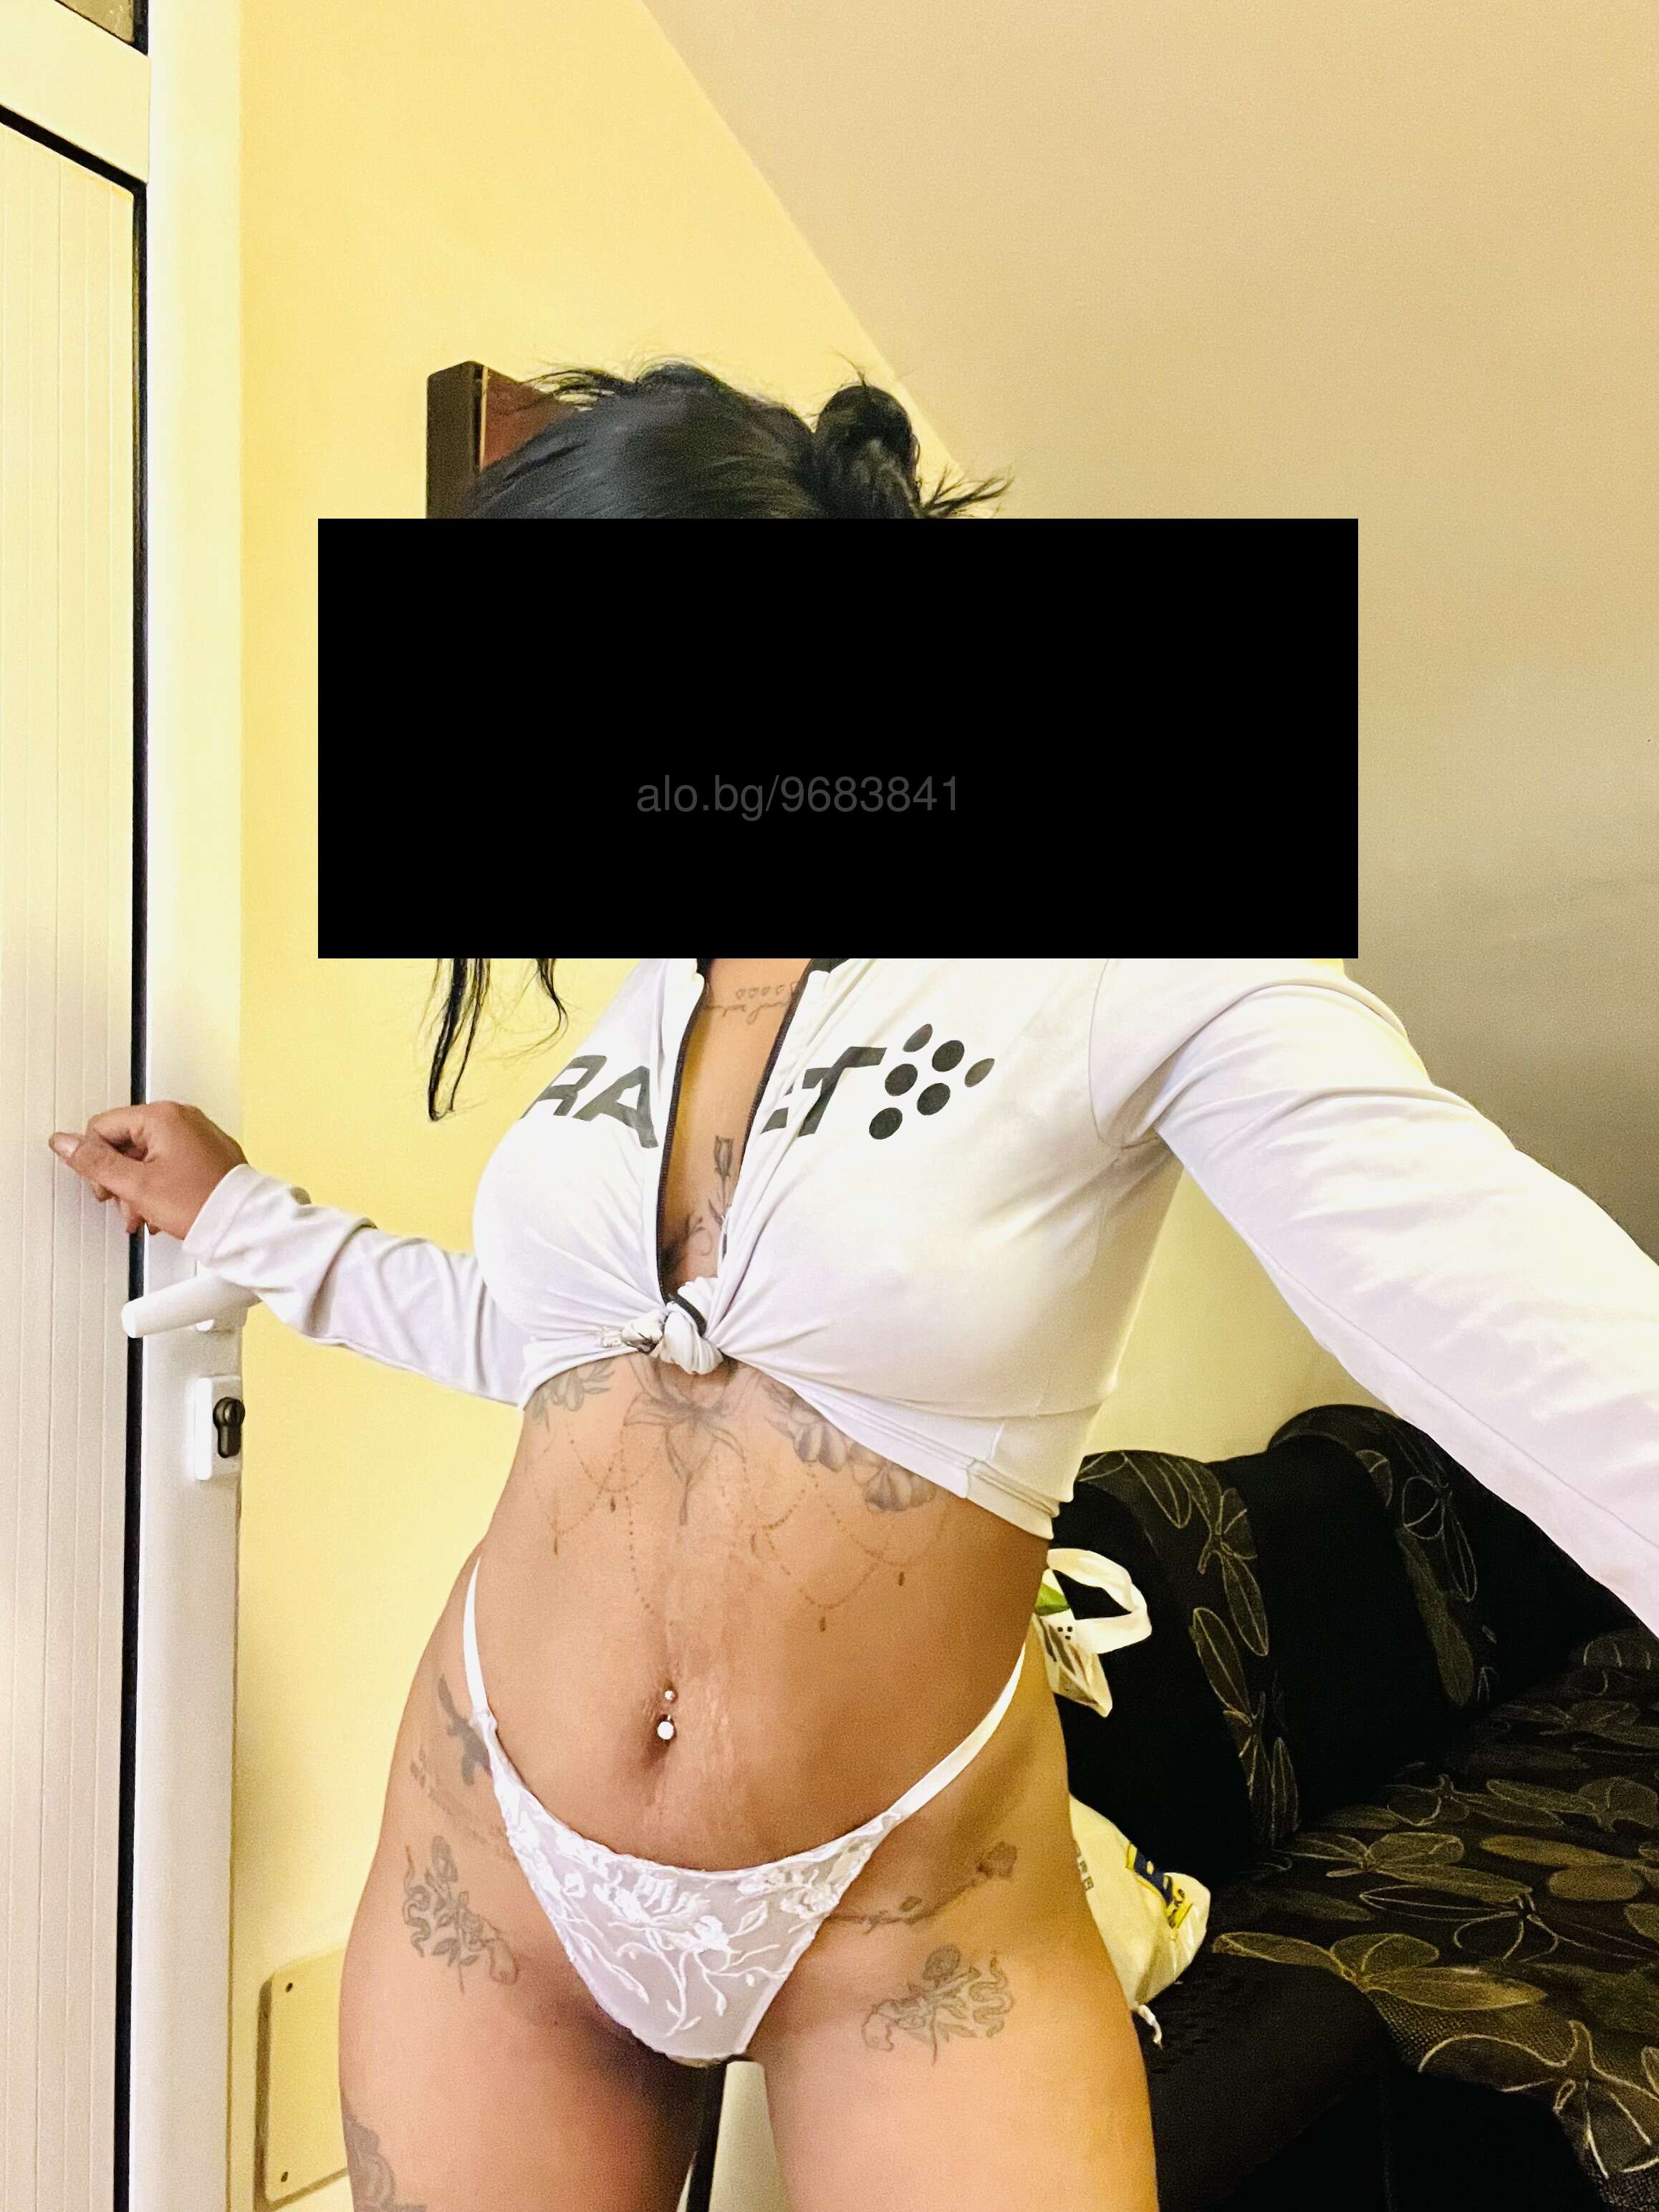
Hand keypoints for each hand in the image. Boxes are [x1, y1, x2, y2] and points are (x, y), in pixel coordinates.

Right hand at [46, 1102, 246, 1238]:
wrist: (244, 1224)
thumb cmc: (201, 1203)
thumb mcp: (137, 1186)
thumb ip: (96, 1163)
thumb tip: (64, 1143)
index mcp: (162, 1116)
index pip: (102, 1127)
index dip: (95, 1161)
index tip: (104, 1188)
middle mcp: (181, 1117)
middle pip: (123, 1142)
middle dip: (117, 1178)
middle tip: (123, 1203)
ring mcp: (196, 1134)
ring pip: (144, 1156)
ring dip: (136, 1187)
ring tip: (143, 1214)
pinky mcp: (205, 1152)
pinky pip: (167, 1162)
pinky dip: (157, 1185)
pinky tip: (159, 1210)